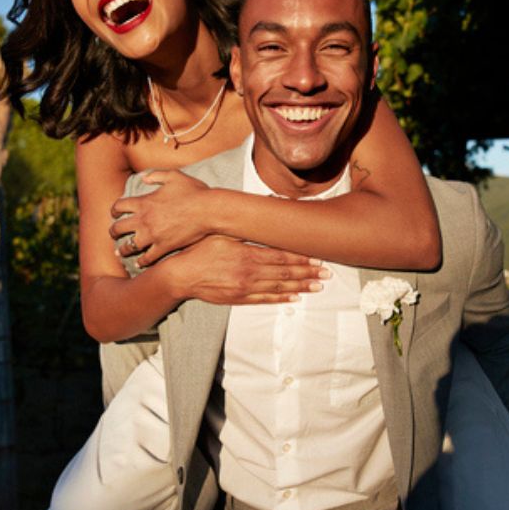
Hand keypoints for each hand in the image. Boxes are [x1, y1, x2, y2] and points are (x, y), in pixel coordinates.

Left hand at [111, 170, 214, 265]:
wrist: (208, 210)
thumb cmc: (193, 191)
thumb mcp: (174, 176)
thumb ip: (156, 175)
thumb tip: (143, 178)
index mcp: (144, 202)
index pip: (119, 206)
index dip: (114, 210)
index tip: (115, 213)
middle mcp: (144, 220)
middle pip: (118, 228)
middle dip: (113, 231)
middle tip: (113, 233)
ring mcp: (152, 236)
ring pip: (129, 246)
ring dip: (123, 250)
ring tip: (120, 252)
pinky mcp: (163, 247)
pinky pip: (147, 258)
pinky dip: (141, 262)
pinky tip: (139, 263)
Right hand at [163, 236, 329, 305]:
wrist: (182, 274)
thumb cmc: (200, 250)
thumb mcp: (221, 232)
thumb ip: (244, 225)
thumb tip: (264, 209)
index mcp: (247, 254)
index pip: (281, 256)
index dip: (301, 258)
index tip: (318, 257)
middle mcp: (249, 272)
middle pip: (285, 273)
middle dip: (307, 272)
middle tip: (326, 273)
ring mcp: (245, 287)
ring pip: (279, 288)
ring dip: (300, 286)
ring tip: (317, 286)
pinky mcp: (239, 298)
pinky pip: (264, 300)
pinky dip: (281, 299)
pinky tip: (295, 297)